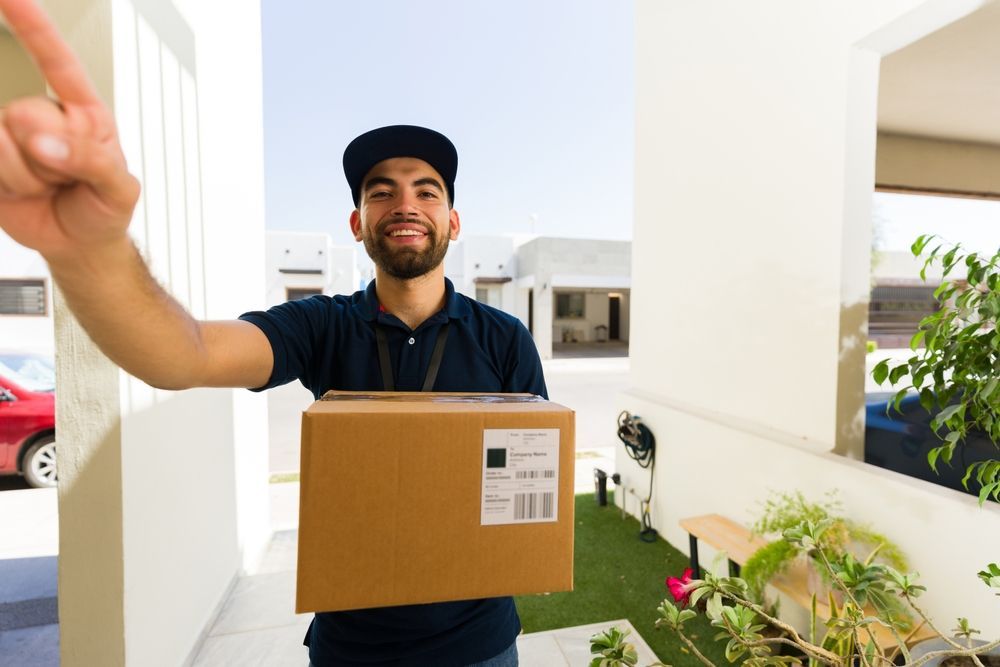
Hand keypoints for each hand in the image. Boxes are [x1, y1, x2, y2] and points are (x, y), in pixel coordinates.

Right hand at [0, 0, 139, 262]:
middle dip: (47, 157)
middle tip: (65, 178)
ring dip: (26, 177)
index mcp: (81, 112)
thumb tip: (44, 142)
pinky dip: (6, 183)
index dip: (33, 26)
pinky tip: (22, 192)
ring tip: (46, 187)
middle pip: (23, 115)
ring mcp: (9, 137)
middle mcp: (40, 117)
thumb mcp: (118, 188)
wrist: (78, 242)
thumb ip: (92, 160)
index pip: (57, 62)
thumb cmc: (104, 207)